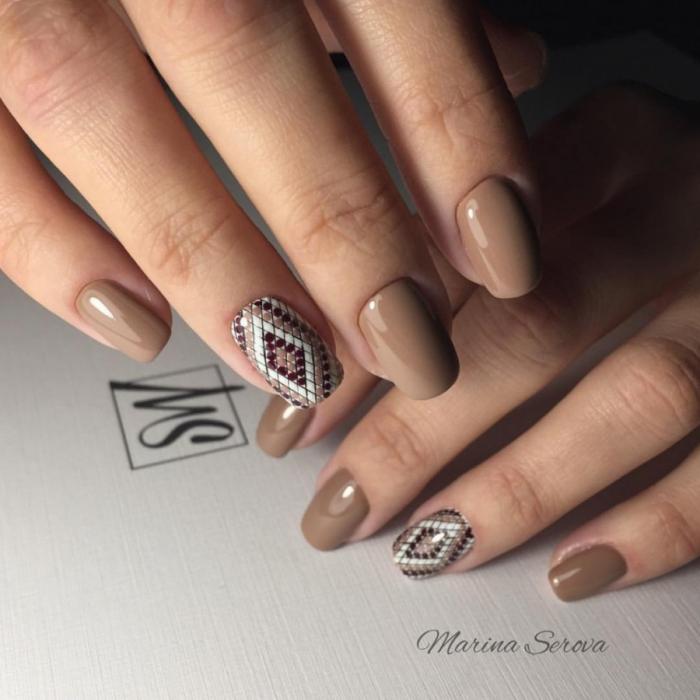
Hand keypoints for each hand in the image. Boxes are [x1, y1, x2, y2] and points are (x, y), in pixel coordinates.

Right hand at [0, 1, 542, 408]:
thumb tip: (514, 64)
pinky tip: (139, 328)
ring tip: (297, 366)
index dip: (458, 138)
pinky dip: (54, 254)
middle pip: (252, 69)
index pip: (394, 3)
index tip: (502, 253)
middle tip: (413, 349)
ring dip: (220, 271)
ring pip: (111, 120)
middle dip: (347, 233)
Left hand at [292, 83, 699, 600]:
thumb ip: (465, 242)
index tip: (296, 419)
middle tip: (339, 505)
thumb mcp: (564, 184)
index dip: (363, 345)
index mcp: (610, 145)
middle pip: (529, 329)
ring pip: (631, 398)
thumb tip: (339, 346)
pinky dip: (652, 526)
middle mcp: (680, 211)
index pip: (455, 248)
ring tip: (426, 549)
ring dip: (515, 490)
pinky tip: (570, 568)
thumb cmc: (648, 201)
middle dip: (415, 434)